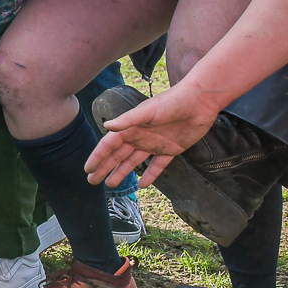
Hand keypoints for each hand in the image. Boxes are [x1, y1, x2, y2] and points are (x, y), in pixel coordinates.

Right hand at [84, 83, 219, 187]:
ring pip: (133, 162)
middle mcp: (139, 137)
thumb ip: (127, 120)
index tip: (87, 169)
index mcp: (130, 128)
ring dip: (122, 173)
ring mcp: (154, 144)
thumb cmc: (172, 102)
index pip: (109, 145)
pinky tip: (142, 185)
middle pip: (118, 156)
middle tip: (93, 181)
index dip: (98, 157)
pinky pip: (158, 166)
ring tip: (111, 185)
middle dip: (104, 168)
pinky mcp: (171, 150)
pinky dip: (150, 175)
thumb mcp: (148, 111)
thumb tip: (106, 126)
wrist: (199, 102)